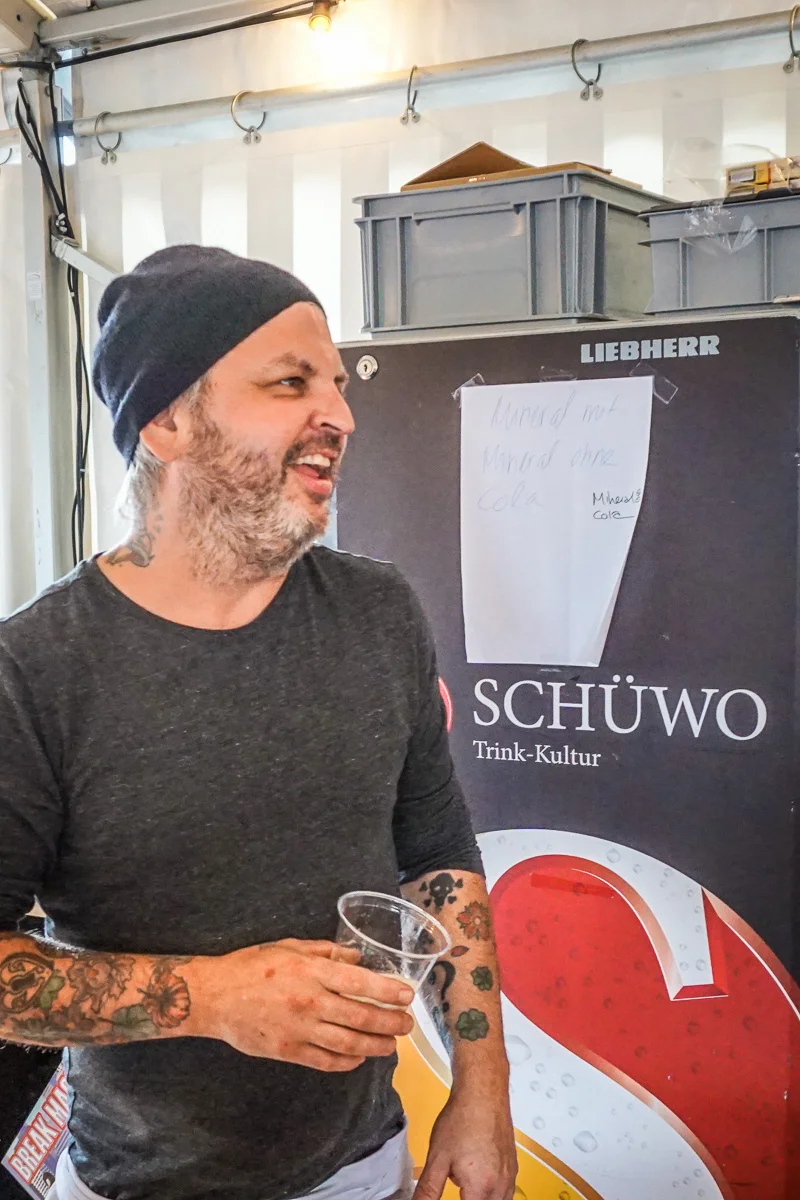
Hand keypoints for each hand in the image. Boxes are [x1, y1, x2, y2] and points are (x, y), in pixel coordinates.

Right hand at [188, 939, 413, 1070]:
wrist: (215, 997)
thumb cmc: (252, 966)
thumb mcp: (290, 947)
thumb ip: (326, 951)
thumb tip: (358, 958)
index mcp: (311, 971)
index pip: (360, 982)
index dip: (388, 991)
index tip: (407, 996)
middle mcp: (310, 1002)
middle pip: (360, 1016)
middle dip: (390, 1022)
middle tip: (407, 1025)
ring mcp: (299, 1030)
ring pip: (348, 1043)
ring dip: (375, 1046)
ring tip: (391, 1045)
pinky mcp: (289, 1052)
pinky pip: (325, 1061)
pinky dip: (347, 1062)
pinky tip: (359, 1058)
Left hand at [416, 1087, 517, 1199]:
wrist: (483, 1092)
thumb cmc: (462, 1119)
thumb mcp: (437, 1158)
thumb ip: (428, 1191)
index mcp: (482, 1188)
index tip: (451, 1194)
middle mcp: (501, 1186)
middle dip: (469, 1199)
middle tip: (456, 1187)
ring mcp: (510, 1176)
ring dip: (481, 1198)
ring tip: (465, 1184)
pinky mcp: (513, 1166)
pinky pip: (505, 1191)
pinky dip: (491, 1191)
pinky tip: (478, 1175)